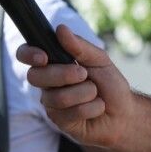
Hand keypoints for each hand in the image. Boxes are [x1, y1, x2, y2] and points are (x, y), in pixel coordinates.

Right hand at [16, 24, 133, 148]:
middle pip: (35, 77)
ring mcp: (51, 104)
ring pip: (57, 97)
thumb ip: (79, 46)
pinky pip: (69, 113)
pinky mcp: (60, 122)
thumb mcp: (99, 59)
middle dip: (64, 74)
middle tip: (85, 74)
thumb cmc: (110, 84)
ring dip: (85, 93)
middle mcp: (47, 83)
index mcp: (53, 63)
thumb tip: (60, 29)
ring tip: (96, 94)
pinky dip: (91, 108)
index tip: (44, 57)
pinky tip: (97, 108)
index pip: (26, 55)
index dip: (28, 54)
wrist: (124, 112)